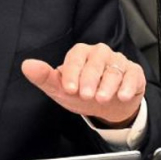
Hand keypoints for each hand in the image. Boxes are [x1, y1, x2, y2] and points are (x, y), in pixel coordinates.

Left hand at [21, 42, 144, 126]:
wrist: (107, 106)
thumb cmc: (82, 93)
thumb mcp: (61, 89)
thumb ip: (44, 77)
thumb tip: (27, 65)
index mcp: (80, 53)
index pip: (75, 58)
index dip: (72, 73)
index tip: (69, 88)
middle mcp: (99, 53)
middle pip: (95, 63)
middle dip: (90, 80)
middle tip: (86, 95)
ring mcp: (118, 61)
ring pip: (114, 69)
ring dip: (108, 85)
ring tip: (101, 98)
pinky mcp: (133, 72)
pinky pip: (132, 75)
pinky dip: (128, 86)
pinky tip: (122, 96)